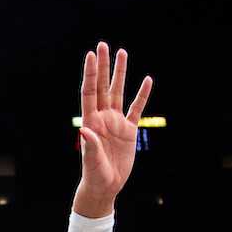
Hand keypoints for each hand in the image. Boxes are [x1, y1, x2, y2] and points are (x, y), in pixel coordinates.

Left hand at [74, 42, 153, 216]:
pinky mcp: (129, 131)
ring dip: (121, 74)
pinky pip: (137, 109)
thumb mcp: (92, 162)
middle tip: (103, 44)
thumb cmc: (94, 175)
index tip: (91, 55)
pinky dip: (142, 95)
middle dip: (104, 66)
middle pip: (103, 86)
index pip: (90, 92)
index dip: (91, 74)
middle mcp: (102, 118)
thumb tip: (84, 130)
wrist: (105, 187)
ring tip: (122, 53)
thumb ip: (90, 145)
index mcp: (90, 122)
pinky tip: (147, 80)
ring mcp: (116, 122)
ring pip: (119, 92)